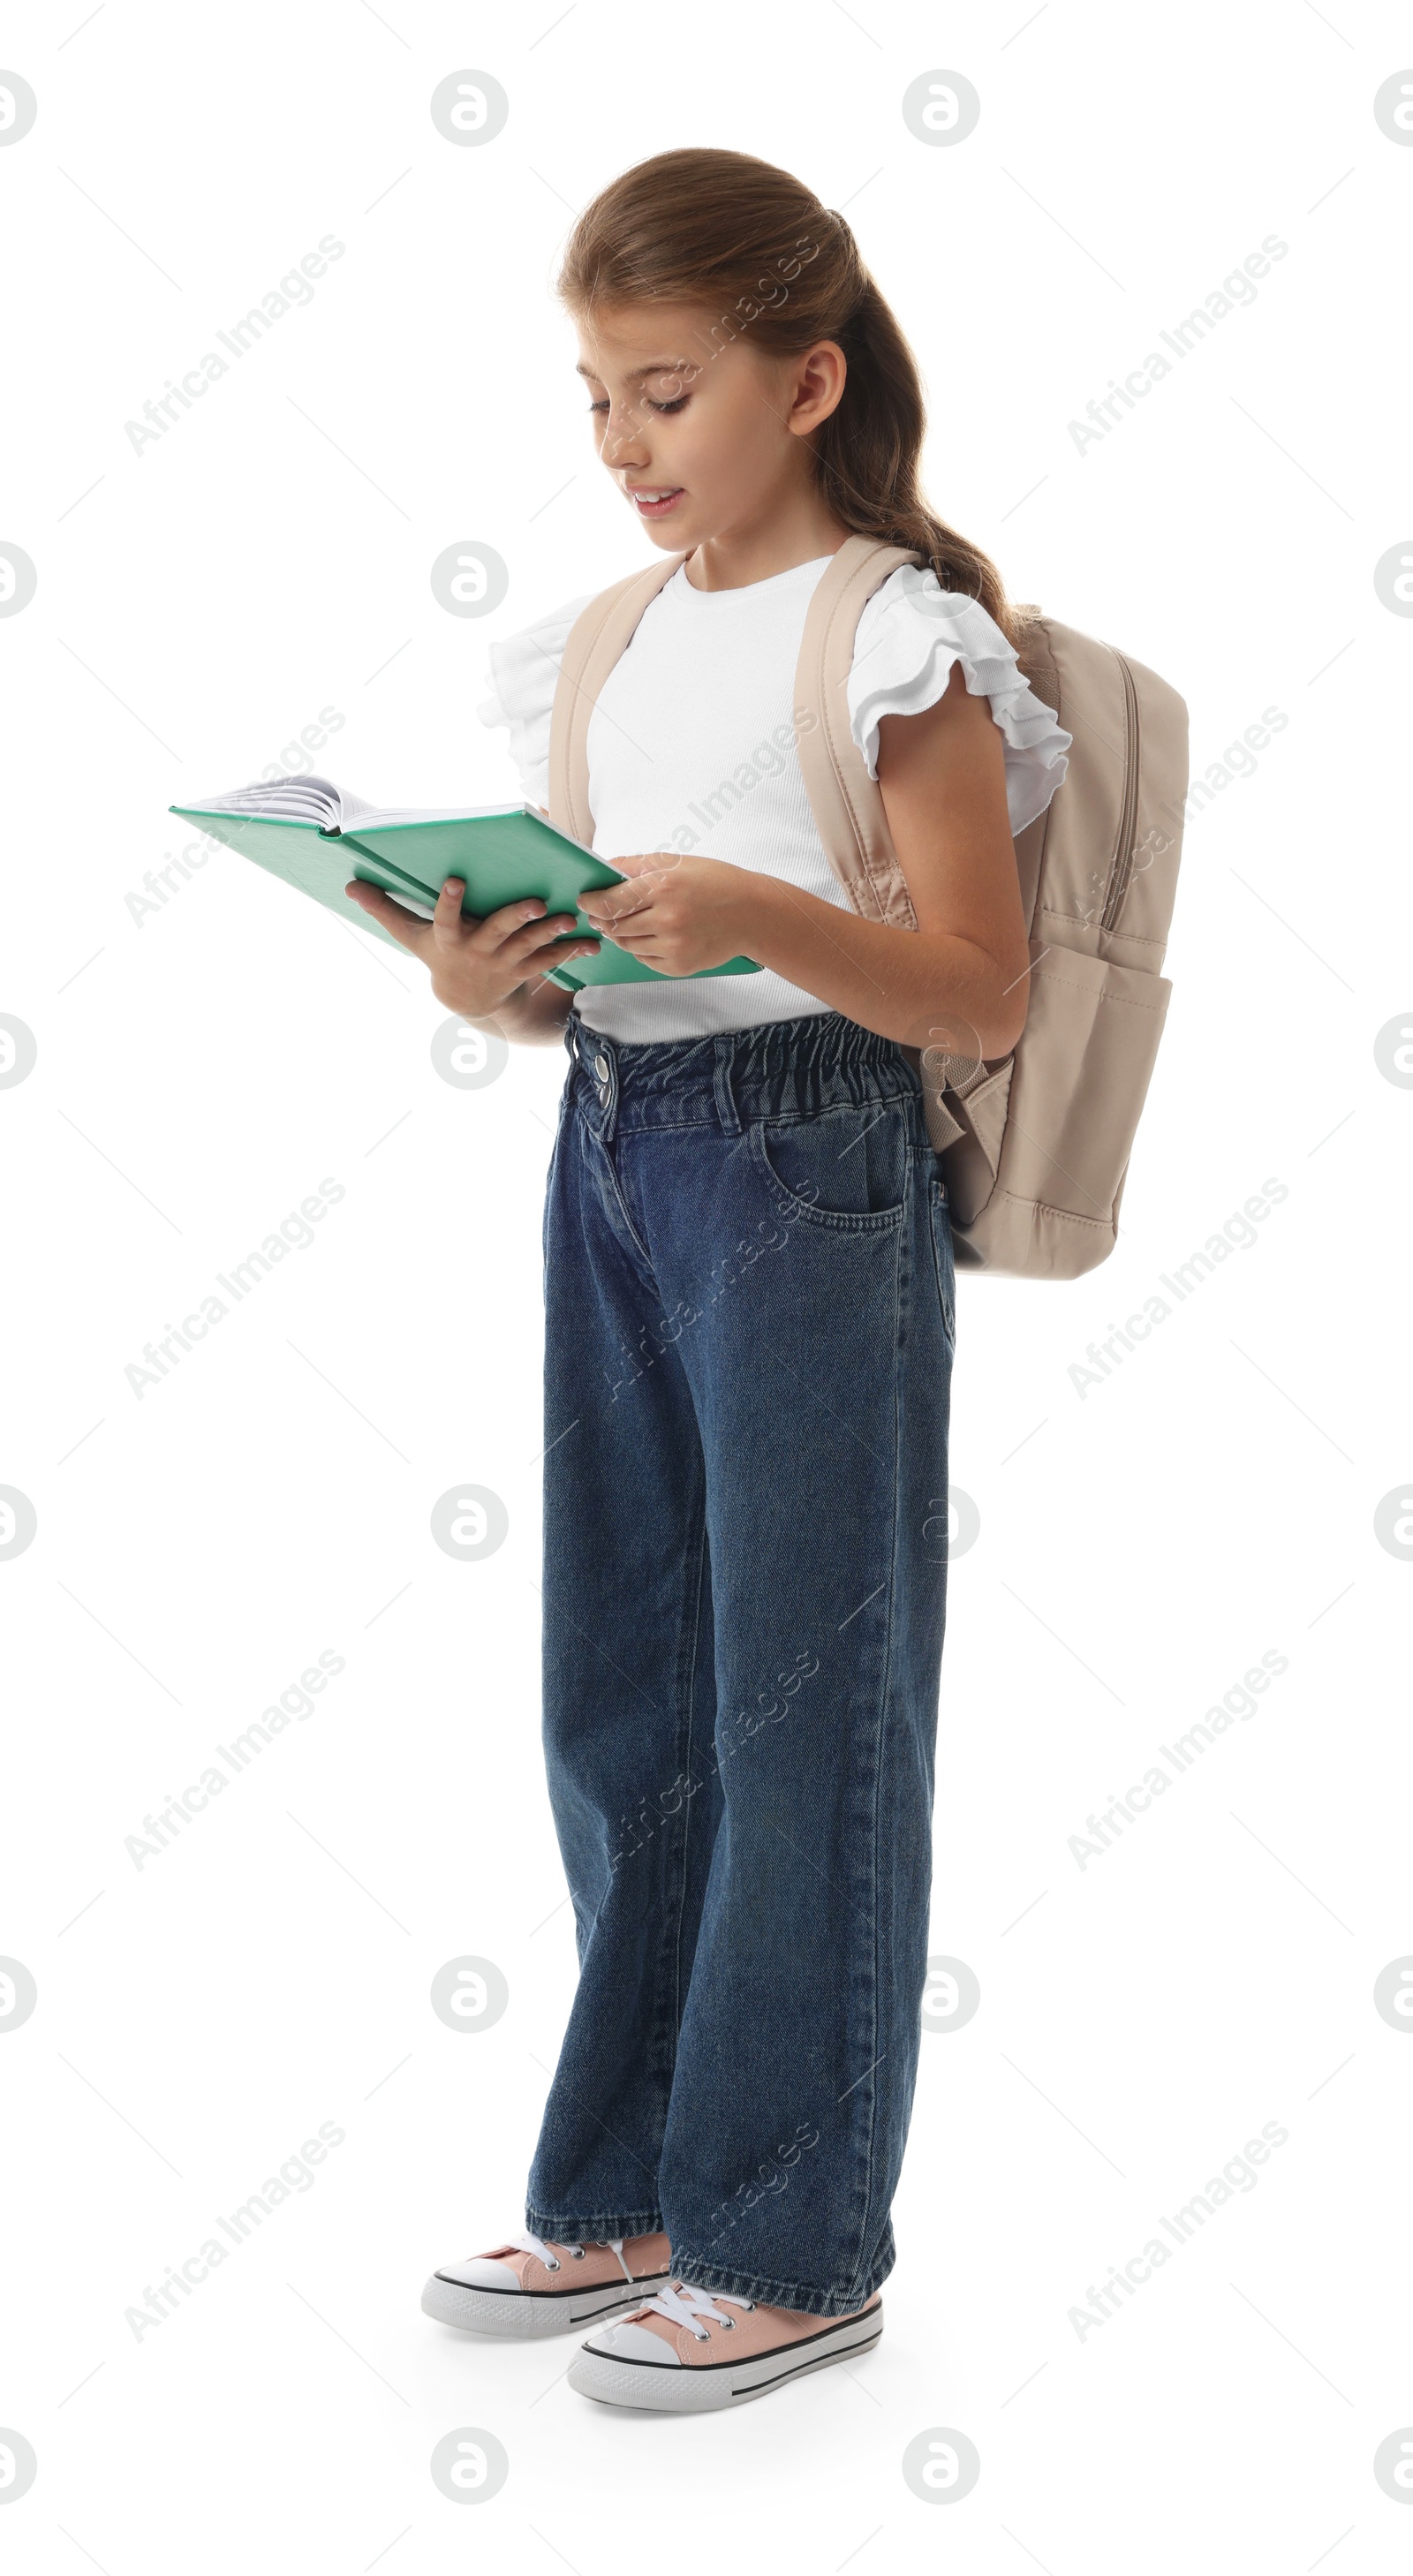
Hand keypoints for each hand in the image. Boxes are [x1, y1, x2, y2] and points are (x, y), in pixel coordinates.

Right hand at [343, 876, 599, 1015]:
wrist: (466, 1001)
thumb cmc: (437, 956)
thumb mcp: (410, 935)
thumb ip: (384, 908)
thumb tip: (349, 884)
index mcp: (450, 939)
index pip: (445, 918)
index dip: (450, 902)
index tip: (456, 881)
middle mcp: (477, 952)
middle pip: (498, 932)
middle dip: (516, 917)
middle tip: (535, 902)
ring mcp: (503, 963)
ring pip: (529, 946)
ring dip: (550, 933)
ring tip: (569, 919)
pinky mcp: (524, 971)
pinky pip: (549, 960)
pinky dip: (571, 951)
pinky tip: (591, 943)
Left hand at [577, 851, 761, 975]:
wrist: (751, 914)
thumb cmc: (714, 882)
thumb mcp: (676, 862)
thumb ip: (635, 865)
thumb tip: (602, 869)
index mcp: (663, 887)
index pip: (611, 901)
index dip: (592, 902)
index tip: (585, 901)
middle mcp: (667, 919)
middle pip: (615, 926)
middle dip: (603, 919)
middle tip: (600, 914)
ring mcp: (673, 946)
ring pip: (627, 945)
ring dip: (622, 934)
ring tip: (629, 922)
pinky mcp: (679, 966)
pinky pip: (644, 960)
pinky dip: (642, 949)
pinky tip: (653, 936)